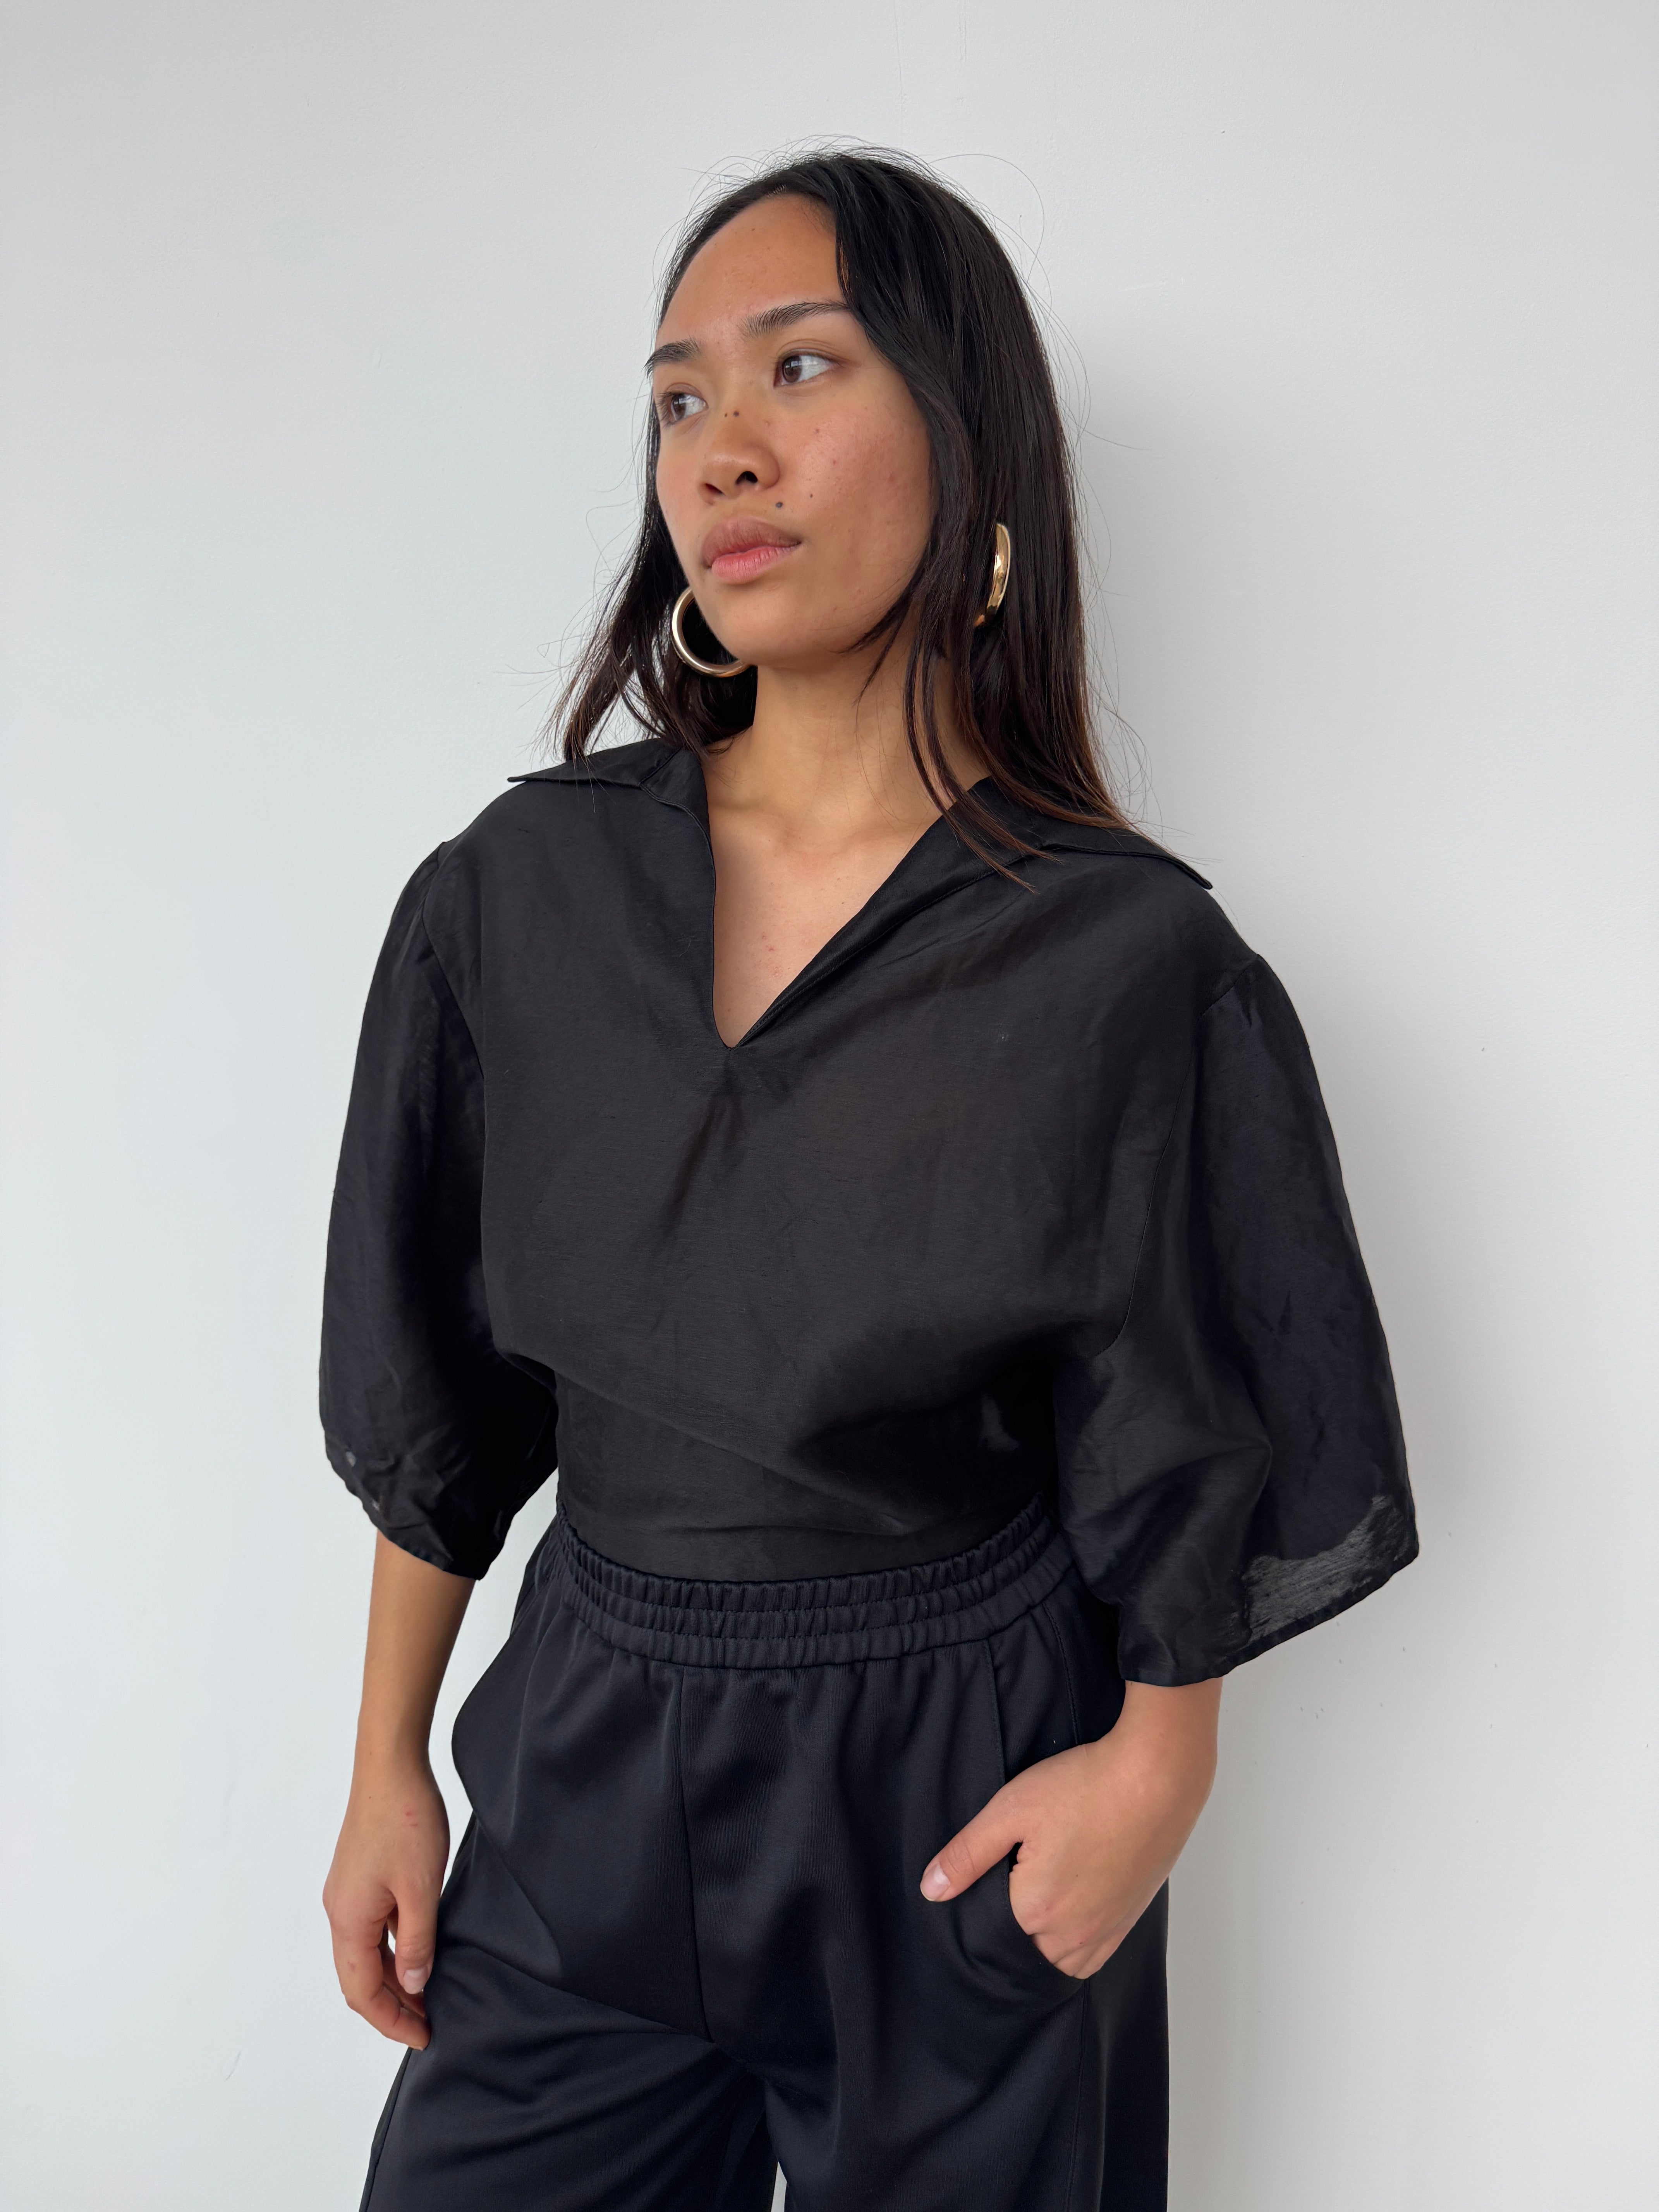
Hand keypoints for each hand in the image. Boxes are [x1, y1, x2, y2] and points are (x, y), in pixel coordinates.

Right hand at [323, 1752, 450, 2047]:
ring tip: (425, 1996)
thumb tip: (414, 1984)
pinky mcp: (359, 1877)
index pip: (362, 1992)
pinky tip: (416, 1951)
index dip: (391, 2021)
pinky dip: (390, 1950)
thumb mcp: (422, 1888)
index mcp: (348, 1920)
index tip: (422, 2037)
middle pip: (358, 1979)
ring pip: (363, 1954)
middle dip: (390, 2007)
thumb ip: (417, 1941)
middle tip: (426, 2024)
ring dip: (390, 1979)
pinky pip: (370, 1929)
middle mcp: (340, 1911)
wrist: (391, 1766)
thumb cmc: (406, 1820)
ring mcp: (347, 1894)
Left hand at [919, 1679, 1221, 1977]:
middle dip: (1009, 1939)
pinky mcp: (1129, 1920)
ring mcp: (1104, 1931)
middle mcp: (1071, 1934)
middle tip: (1003, 1897)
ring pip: (1060, 1964)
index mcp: (1035, 1911)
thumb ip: (968, 1854)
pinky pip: (1093, 1957)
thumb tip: (931, 1890)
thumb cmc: (1083, 1786)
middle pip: (1025, 1957)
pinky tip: (1066, 1915)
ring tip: (1032, 1909)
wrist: (1156, 1777)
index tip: (979, 1891)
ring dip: (1042, 1949)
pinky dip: (1074, 1948)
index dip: (979, 1917)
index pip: (990, 1939)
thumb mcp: (1011, 1809)